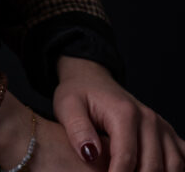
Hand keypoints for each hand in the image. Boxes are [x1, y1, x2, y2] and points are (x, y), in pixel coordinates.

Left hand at [54, 56, 184, 171]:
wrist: (91, 79)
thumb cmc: (78, 94)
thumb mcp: (68, 106)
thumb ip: (78, 129)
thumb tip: (90, 154)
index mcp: (125, 113)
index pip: (126, 159)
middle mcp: (149, 119)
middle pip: (152, 166)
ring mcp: (161, 126)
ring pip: (173, 165)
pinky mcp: (166, 133)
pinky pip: (182, 157)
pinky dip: (175, 169)